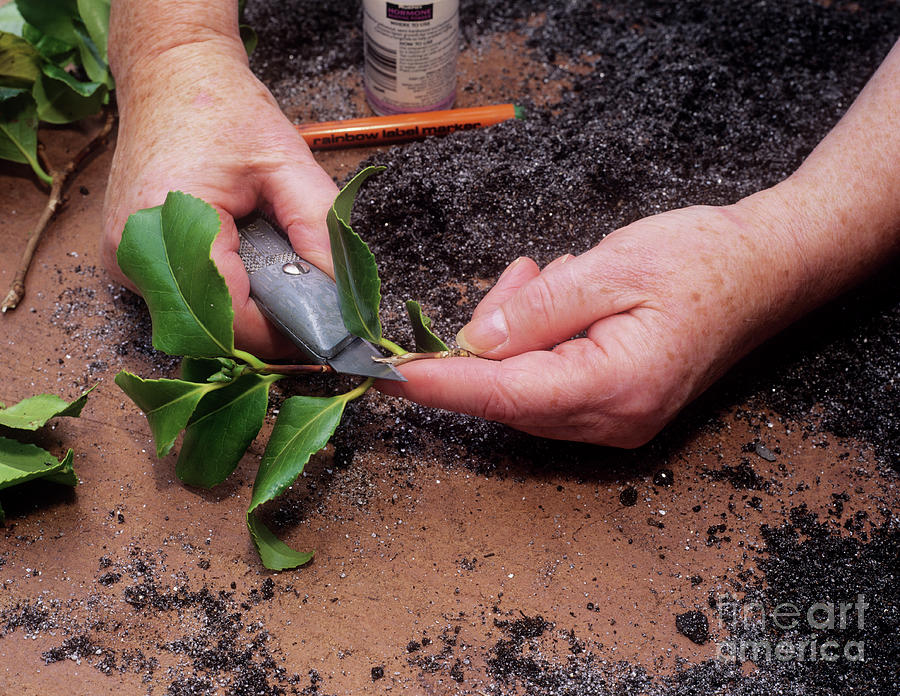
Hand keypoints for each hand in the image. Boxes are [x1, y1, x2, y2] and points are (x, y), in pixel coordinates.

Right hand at [102, 39, 338, 357]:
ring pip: (196, 321)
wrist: (171, 77)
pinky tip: (238, 262)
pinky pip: (182, 302)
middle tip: (300, 299)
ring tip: (266, 267)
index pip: (228, 317)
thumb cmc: (225, 110)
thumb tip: (339, 295)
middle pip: (210, 328)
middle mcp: (132, 253)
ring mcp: (123, 261)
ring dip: (240, 311)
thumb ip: (320, 230)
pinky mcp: (127, 262)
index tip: (319, 331)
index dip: (278, 335)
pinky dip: (219, 296)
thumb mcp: (288, 163)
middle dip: (263, 326)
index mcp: (165, 223)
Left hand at [379, 194, 811, 445]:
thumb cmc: (700, 260)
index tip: (388, 374)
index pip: (504, 394)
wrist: (766, 270)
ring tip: (542, 277)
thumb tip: (473, 342)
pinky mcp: (617, 408)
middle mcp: (614, 420)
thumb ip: (537, 310)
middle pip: (510, 395)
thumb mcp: (610, 268)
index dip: (441, 384)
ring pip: (526, 390)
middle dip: (487, 340)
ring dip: (514, 336)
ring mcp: (617, 421)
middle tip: (517, 278)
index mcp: (615, 386)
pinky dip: (536, 344)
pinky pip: (550, 384)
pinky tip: (556, 298)